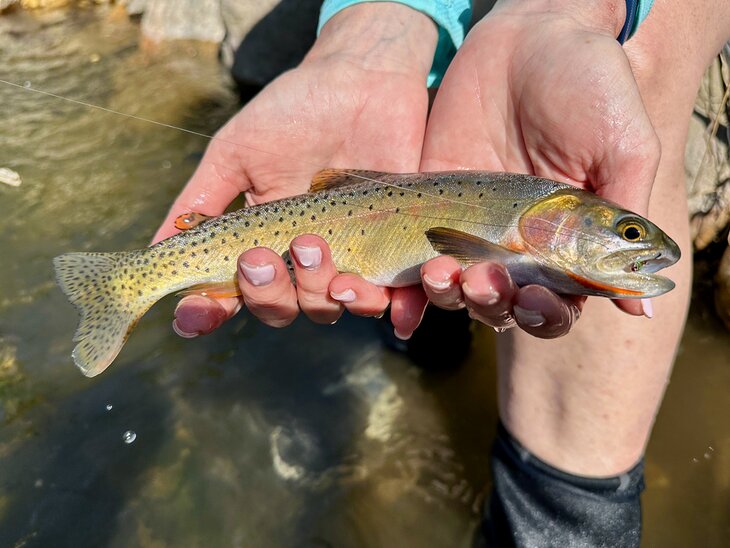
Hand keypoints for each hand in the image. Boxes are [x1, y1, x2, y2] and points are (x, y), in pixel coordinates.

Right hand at [151, 4, 436, 336]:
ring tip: (312, 245)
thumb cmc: (293, 111)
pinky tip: (376, 296)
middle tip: (261, 257)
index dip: (208, 313)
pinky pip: (390, 296)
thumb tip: (155, 248)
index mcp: (260, 243)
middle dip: (266, 293)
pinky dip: (388, 308)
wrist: (362, 81)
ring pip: (328, 306)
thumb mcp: (237, 152)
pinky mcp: (393, 251)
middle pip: (278, 308)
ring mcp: (348, 258)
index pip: (230, 294)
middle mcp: (300, 261)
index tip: (193, 316)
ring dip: (316, 292)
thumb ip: (203, 200)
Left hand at [416, 0, 659, 336]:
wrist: (529, 36)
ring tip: (441, 273)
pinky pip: (413, 256)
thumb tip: (642, 308)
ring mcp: (469, 227)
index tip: (533, 296)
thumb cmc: (589, 86)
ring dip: (447, 295)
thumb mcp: (622, 146)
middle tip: (483, 280)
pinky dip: (407, 285)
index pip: (554, 303)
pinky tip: (405, 291)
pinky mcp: (431, 203)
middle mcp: (517, 244)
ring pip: (454, 288)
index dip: (543, 312)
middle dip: (490, 303)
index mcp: (566, 243)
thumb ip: (623, 219)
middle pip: (499, 304)